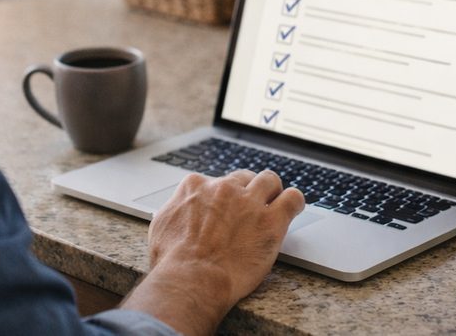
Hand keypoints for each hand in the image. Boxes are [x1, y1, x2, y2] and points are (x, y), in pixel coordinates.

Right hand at [120, 170, 304, 334]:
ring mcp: (249, 202)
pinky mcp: (271, 220)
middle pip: (243, 177)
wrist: (192, 279)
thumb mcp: (161, 226)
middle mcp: (223, 187)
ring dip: (272, 191)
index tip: (225, 209)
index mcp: (196, 186)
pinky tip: (292, 209)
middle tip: (250, 209)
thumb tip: (176, 211)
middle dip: (247, 190)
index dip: (222, 196)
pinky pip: (292, 199)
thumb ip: (174, 211)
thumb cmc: (173, 261)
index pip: (215, 181)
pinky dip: (294, 202)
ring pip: (269, 180)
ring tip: (274, 203)